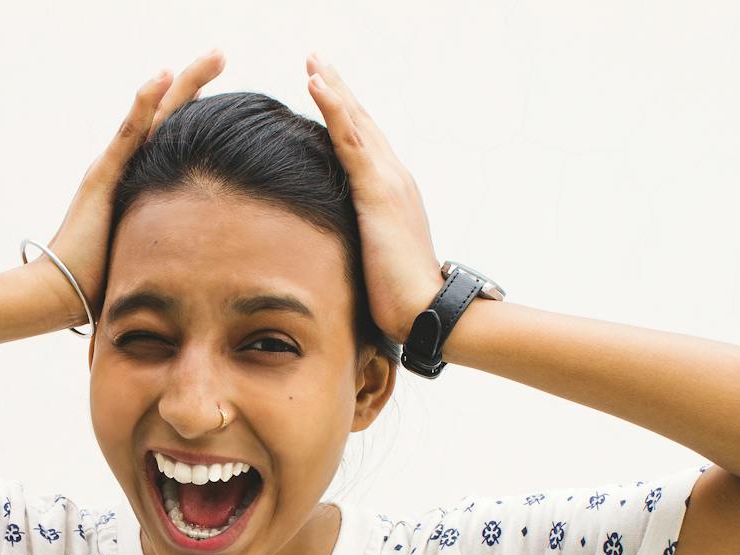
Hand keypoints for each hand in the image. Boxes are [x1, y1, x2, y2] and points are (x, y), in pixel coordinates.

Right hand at [31, 50, 227, 328]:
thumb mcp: (149, 254)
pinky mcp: (102, 177)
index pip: (172, 134)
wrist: (60, 293)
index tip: (223, 84)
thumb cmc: (102, 282)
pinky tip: (164, 75)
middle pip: (167, 114)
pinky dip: (146, 102)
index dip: (196, 108)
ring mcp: (112, 167)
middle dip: (195, 80)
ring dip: (183, 81)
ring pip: (154, 114)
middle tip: (221, 51)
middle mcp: (124, 165)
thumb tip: (208, 260)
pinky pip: (129, 134)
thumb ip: (172, 244)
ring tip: (213, 55)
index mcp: (138, 180)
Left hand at [304, 53, 443, 346]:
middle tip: (316, 58)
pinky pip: (350, 141)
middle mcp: (394, 178)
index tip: (324, 89)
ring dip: (334, 87)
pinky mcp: (378, 191)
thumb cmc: (398, 298)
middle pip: (361, 123)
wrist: (425, 311)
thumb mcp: (372, 263)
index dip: (345, 115)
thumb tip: (333, 251)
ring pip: (356, 123)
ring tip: (313, 60)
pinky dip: (334, 108)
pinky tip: (316, 84)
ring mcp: (389, 181)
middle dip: (339, 89)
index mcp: (391, 193)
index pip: (364, 145)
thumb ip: (357, 245)